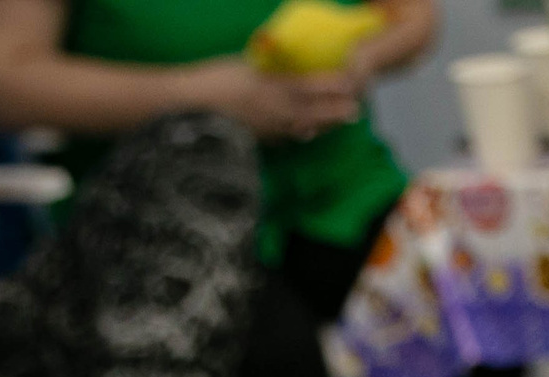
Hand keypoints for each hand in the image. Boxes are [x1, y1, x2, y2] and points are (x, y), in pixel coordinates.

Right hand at [192, 57, 359, 140]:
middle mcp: (276, 109)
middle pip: (315, 111)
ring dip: (323, 124)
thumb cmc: (216, 78)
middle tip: (356, 111)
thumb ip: (270, 68)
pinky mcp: (261, 138)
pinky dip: (300, 133)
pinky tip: (308, 132)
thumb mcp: (246, 65)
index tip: (349, 83)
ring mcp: (270, 126)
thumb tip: (287, 68)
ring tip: (338, 122)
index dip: (332, 86)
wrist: (192, 105)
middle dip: (336, 111)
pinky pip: (286, 136)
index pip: (310, 86)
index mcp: (273, 87)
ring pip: (304, 126)